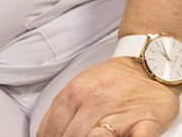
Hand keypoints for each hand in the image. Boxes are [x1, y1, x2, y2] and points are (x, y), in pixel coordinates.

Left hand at [37, 58, 179, 136]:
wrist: (148, 68)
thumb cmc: (113, 80)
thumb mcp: (81, 85)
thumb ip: (65, 107)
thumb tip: (49, 131)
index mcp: (77, 91)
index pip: (54, 124)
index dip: (50, 136)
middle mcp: (97, 101)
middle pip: (73, 134)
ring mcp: (122, 112)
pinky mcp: (147, 121)